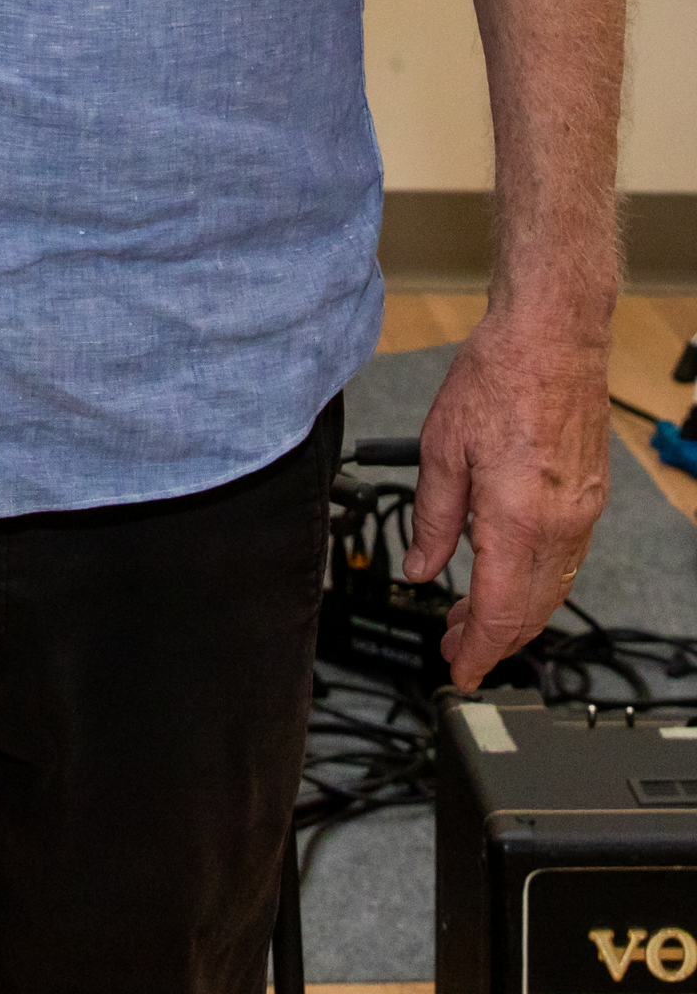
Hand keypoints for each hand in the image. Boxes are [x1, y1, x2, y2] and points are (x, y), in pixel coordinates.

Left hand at [404, 310, 612, 690]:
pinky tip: (510, 579)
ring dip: (514, 615)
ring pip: (551, 591)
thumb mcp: (441, 448)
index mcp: (517, 520)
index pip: (498, 611)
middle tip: (454, 647)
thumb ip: (432, 516)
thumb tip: (420, 567)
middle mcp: (558, 527)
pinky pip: (565, 563)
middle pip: (528, 611)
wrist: (552, 338)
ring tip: (473, 618)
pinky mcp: (589, 499)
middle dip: (491, 640)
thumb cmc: (497, 378)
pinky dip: (537, 585)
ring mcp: (581, 515)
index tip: (458, 671)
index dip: (476, 650)